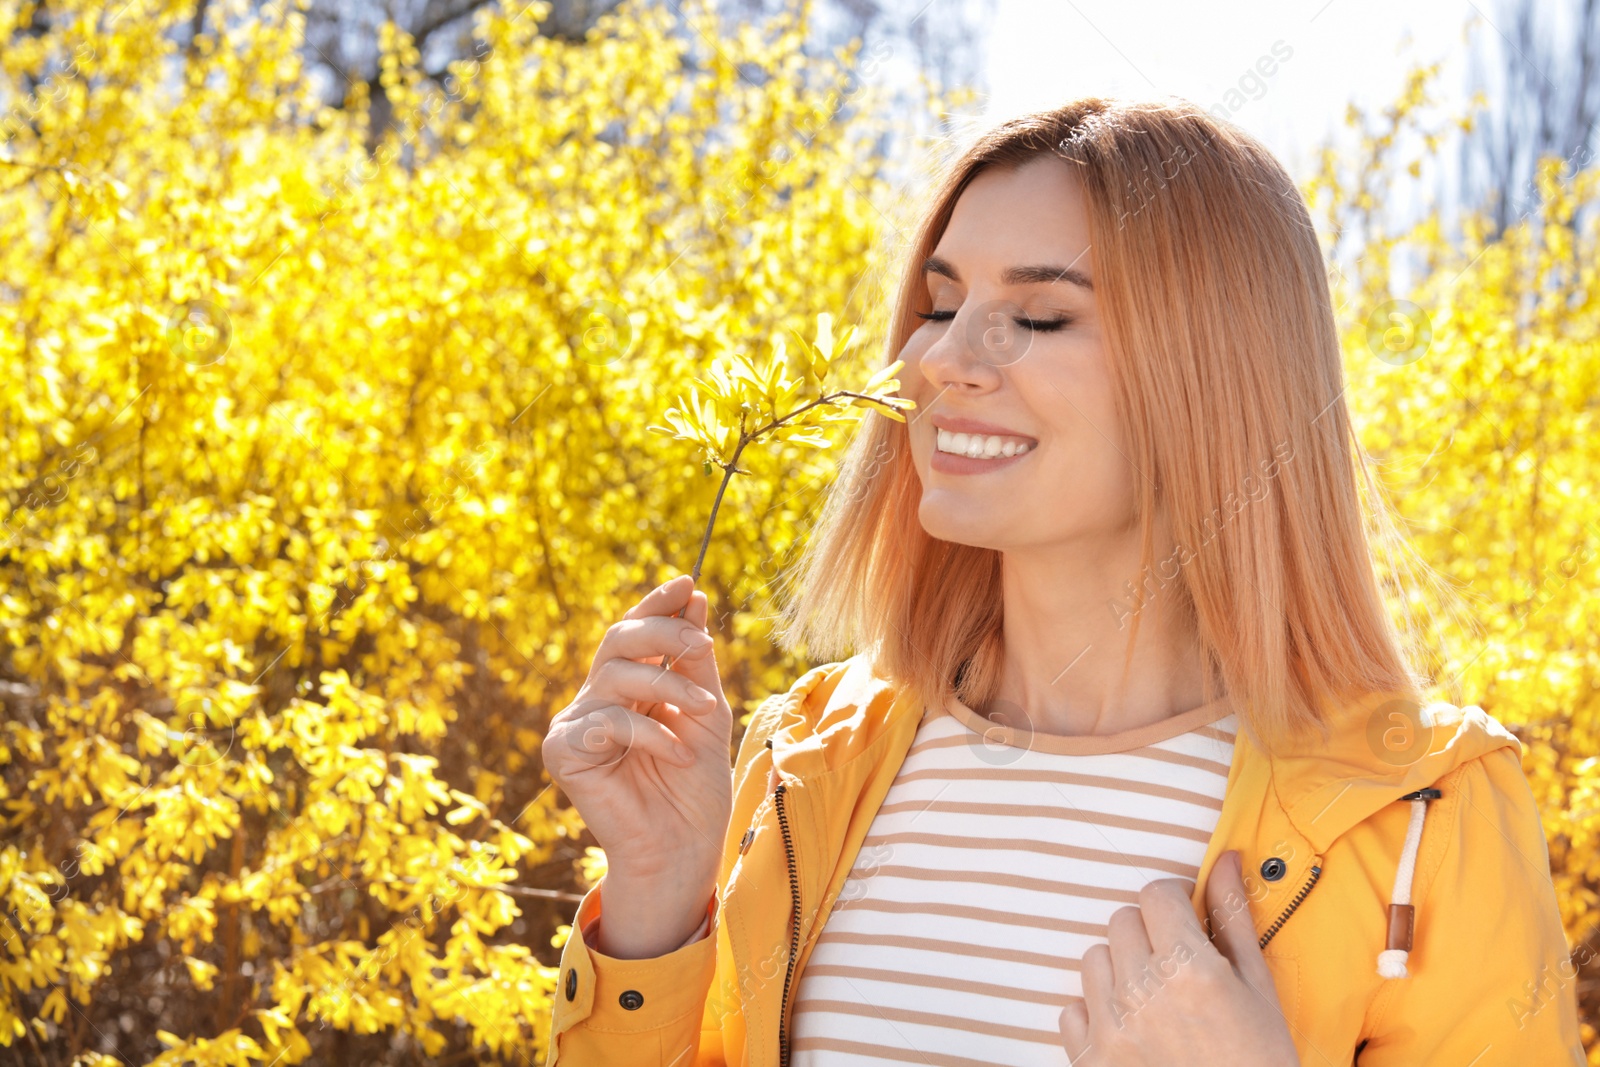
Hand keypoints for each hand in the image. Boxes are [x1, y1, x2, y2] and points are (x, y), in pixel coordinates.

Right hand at [541, 574, 732, 956]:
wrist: (682, 848)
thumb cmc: (693, 788)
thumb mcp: (705, 713)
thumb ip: (695, 661)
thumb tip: (693, 598)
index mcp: (629, 687)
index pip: (635, 633)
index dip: (656, 605)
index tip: (687, 583)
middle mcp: (597, 699)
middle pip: (620, 641)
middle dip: (665, 634)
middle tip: (703, 645)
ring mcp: (576, 723)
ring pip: (617, 675)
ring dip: (669, 686)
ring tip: (705, 713)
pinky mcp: (562, 750)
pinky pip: (608, 720)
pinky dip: (651, 733)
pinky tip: (677, 755)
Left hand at [1058, 850, 1300, 1065]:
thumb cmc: (1260, 1061)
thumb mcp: (1258, 990)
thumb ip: (1233, 917)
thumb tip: (1225, 857)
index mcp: (1191, 970)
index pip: (1155, 895)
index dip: (1174, 903)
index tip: (1186, 921)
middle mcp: (1144, 993)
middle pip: (1122, 922)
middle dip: (1150, 935)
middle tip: (1177, 967)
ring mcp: (1112, 1029)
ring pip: (1093, 959)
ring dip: (1120, 970)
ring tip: (1155, 1000)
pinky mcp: (1090, 1061)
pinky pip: (1070, 1010)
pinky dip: (1094, 1014)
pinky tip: (1130, 1030)